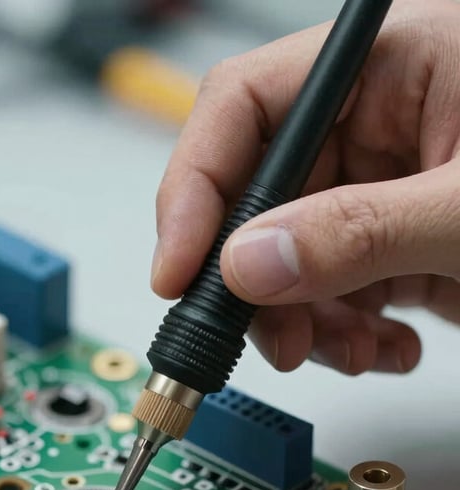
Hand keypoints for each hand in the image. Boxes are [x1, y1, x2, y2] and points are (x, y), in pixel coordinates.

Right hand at [153, 0, 459, 374]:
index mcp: (393, 60)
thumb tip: (251, 264)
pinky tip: (384, 343)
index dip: (195, 189)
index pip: (245, 106)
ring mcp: (381, 185)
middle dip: (252, 278)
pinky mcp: (393, 239)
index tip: (178, 271)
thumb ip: (364, 227)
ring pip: (286, 254)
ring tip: (344, 348)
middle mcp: (376, 118)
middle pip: (257, 193)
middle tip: (260, 337)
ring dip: (299, 317)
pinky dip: (342, 329)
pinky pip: (330, 286)